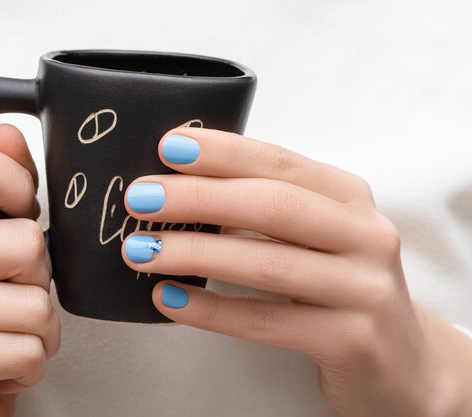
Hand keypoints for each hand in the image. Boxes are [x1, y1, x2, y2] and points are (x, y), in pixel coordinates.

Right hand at [0, 125, 59, 416]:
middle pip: (25, 242)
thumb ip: (4, 185)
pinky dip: (32, 362)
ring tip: (6, 334)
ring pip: (34, 303)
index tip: (18, 216)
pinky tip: (1, 363)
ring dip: (40, 328)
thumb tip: (6, 132)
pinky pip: (28, 349)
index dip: (18, 188)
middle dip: (39, 279)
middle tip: (10, 297)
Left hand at [121, 128, 471, 416]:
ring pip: (267, 265)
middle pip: (274, 207)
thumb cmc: (338, 284)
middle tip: (139, 199)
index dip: (223, 153)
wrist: (402, 360)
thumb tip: (180, 190)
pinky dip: (211, 310)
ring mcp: (364, 289)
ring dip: (194, 255)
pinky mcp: (352, 340)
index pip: (281, 163)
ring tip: (140, 251)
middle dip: (199, 198)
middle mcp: (365, 236)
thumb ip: (266, 211)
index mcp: (349, 198)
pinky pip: (267, 322)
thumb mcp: (316, 236)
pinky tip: (168, 300)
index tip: (168, 147)